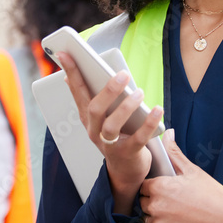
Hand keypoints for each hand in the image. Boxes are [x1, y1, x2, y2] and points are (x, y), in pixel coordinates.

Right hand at [59, 52, 164, 213]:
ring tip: (140, 92)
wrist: (125, 170)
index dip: (71, 72)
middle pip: (95, 109)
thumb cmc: (116, 134)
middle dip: (108, 91)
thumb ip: (92, 95)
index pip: (76, 91)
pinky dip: (148, 123)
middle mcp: (94, 130)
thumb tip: (76, 75)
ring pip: (112, 125)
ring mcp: (109, 144)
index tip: (65, 52)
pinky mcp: (127, 153)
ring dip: (126, 107)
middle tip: (123, 75)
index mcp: (87, 117)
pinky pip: (138, 138)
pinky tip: (157, 109)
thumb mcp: (101, 116)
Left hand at [139, 129, 222, 222]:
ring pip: (150, 219)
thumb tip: (167, 134)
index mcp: (159, 188)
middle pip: (144, 203)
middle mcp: (155, 207)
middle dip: (155, 200)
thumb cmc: (212, 195)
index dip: (154, 186)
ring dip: (159, 216)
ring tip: (179, 212)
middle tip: (175, 200)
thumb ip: (174, 153)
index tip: (167, 188)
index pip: (144, 186)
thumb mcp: (192, 171)